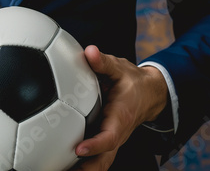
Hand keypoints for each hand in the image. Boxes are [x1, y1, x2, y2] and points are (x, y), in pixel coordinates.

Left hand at [72, 46, 167, 170]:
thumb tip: (90, 52)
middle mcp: (117, 133)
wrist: (150, 93)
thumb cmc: (133, 81)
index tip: (79, 149)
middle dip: (87, 169)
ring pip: (100, 163)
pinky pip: (97, 158)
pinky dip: (83, 165)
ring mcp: (112, 140)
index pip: (109, 137)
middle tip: (64, 170)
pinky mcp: (107, 141)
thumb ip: (103, 61)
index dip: (95, 145)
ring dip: (83, 170)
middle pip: (103, 160)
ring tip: (59, 170)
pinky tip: (63, 165)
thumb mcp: (120, 68)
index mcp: (121, 118)